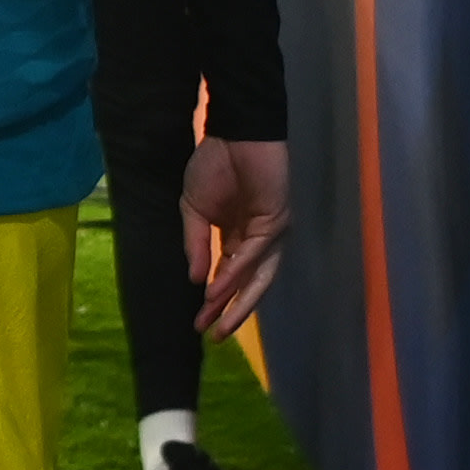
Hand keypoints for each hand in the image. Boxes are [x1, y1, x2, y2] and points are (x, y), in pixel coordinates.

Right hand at [182, 135, 290, 336]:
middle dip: (232, 312)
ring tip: (219, 322)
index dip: (215, 302)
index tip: (197, 325)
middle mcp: (258, 241)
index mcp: (239, 239)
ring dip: (238, 300)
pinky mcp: (277, 221)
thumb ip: (195, 244)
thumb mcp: (193, 210)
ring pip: (259, 276)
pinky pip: (254, 253)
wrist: (233, 133)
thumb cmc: (215, 166)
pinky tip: (217, 287)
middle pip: (250, 286)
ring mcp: (270, 233)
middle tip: (214, 336)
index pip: (229, 278)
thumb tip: (193, 278)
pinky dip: (235, 272)